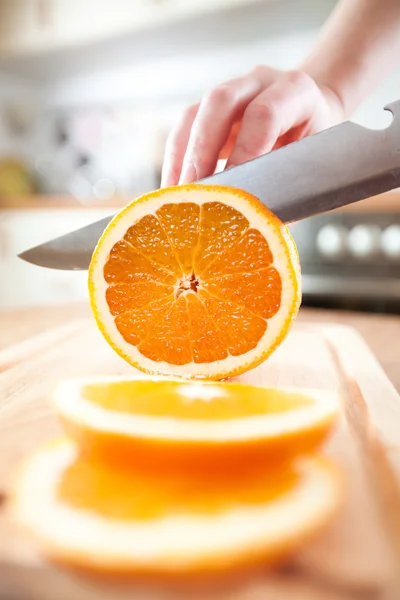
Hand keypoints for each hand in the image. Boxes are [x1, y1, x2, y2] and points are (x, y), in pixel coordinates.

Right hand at [161, 66, 344, 186]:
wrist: (311, 114)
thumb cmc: (315, 144)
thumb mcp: (317, 161)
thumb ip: (292, 188)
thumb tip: (262, 227)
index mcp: (295, 91)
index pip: (264, 115)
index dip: (245, 152)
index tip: (230, 191)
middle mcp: (259, 82)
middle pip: (219, 103)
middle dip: (201, 152)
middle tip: (193, 195)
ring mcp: (230, 92)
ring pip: (194, 114)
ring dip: (180, 158)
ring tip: (174, 198)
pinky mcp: (208, 109)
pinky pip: (183, 129)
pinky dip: (175, 161)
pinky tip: (173, 191)